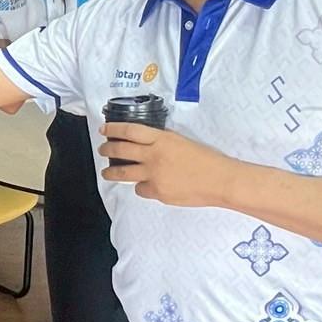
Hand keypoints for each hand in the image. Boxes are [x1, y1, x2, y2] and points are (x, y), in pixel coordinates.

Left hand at [98, 123, 236, 207]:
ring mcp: (153, 175)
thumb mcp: (181, 141)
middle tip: (102, 150)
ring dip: (111, 173)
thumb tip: (147, 144)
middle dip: (107, 150)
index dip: (113, 129)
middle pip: (120, 150)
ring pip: (123, 173)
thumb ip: (162, 141)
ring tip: (106, 173)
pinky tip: (146, 186)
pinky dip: (141, 188)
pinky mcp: (157, 192)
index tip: (104, 130)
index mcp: (161, 139)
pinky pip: (140, 189)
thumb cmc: (206, 159)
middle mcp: (153, 155)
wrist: (220, 180)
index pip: (129, 131)